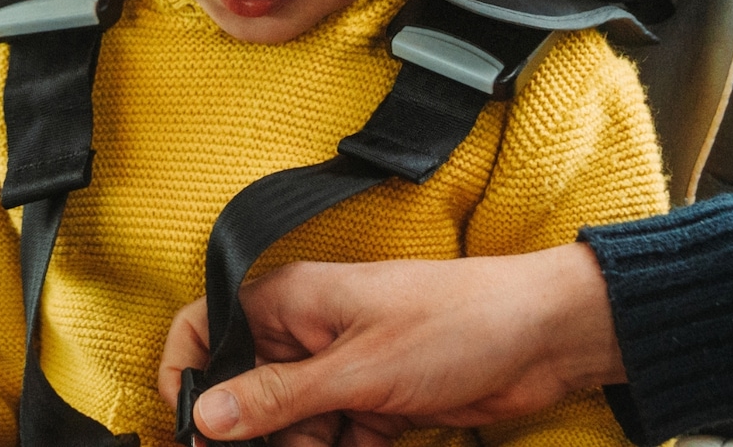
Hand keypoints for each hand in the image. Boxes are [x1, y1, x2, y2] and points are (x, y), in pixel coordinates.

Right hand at [158, 243, 624, 445]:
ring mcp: (343, 368)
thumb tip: (203, 417)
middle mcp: (307, 332)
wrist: (546, 338)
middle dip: (253, 435)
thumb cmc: (455, 323)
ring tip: (343, 436)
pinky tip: (366, 443)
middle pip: (246, 393)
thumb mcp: (357, 369)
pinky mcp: (375, 402)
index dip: (186, 378)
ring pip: (291, 426)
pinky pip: (335, 438)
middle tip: (292, 445)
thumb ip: (277, 397)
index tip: (191, 434)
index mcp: (289, 301)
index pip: (205, 329)